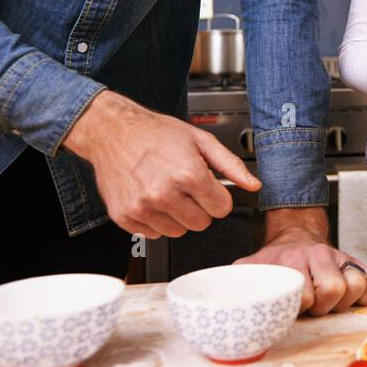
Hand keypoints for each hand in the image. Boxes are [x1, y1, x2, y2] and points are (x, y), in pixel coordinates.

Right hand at [62, 89, 259, 237]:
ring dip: (177, 215)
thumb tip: (253, 185)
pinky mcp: (125, 217)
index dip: (217, 197)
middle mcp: (164, 194)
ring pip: (178, 232)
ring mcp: (142, 208)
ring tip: (166, 190)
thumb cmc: (156, 133)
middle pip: (201, 224)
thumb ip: (230, 165)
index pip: (221, 209)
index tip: (207, 187)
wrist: (113, 132)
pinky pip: (153, 234)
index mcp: (188, 174)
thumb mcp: (200, 140)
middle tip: (185, 187)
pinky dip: (155, 219)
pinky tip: (150, 197)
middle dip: (199, 207)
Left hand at [237, 207, 366, 315]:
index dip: (300, 306)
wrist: (295, 235)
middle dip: (324, 306)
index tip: (293, 305)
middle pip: (334, 289)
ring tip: (330, 302)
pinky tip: (350, 296)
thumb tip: (218, 303)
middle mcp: (318, 256)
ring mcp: (341, 259)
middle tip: (314, 305)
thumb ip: (233, 282)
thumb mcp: (248, 268)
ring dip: (345, 302)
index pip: (305, 294)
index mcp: (291, 261)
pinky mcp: (358, 263)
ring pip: (357, 285)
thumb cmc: (273, 262)